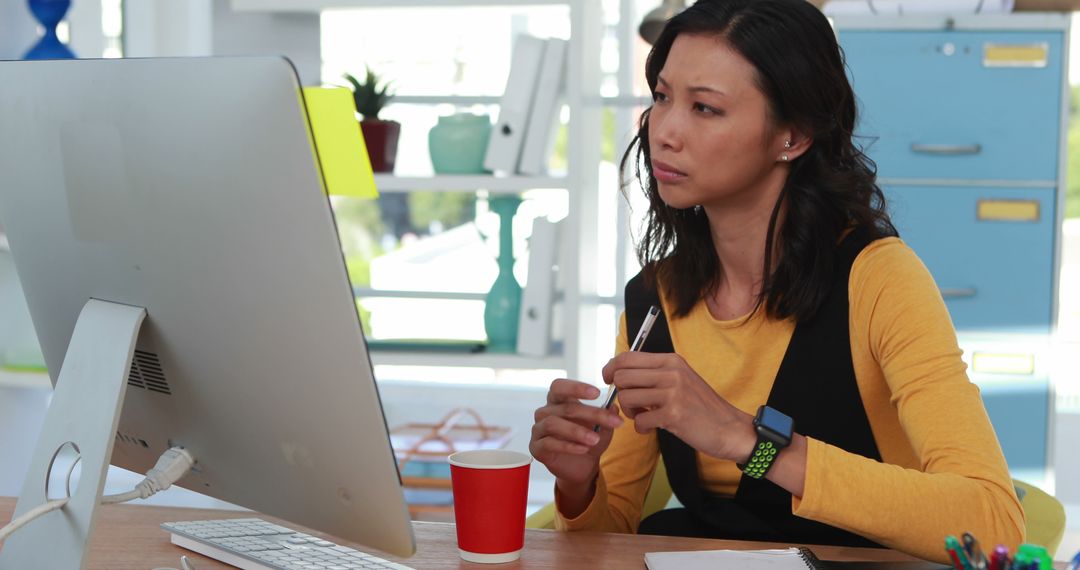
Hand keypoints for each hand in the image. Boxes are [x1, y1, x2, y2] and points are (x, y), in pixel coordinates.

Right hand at [529, 379, 623, 487]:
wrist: (583, 467)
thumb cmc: (590, 441)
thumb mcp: (604, 428)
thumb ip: (607, 417)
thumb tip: (614, 407)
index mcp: (558, 401)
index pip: (559, 386)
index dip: (576, 387)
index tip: (597, 393)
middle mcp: (545, 412)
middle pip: (564, 407)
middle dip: (591, 414)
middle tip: (612, 421)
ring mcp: (538, 429)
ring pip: (553, 423)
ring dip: (577, 431)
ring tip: (595, 439)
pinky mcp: (537, 448)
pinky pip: (549, 443)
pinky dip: (568, 445)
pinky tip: (584, 449)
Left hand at [602, 351, 756, 462]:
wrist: (729, 428)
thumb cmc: (700, 406)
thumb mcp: (680, 379)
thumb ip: (654, 373)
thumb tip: (619, 373)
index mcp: (671, 360)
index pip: (627, 357)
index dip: (611, 369)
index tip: (609, 380)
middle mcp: (671, 372)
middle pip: (621, 376)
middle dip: (620, 393)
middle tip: (634, 405)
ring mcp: (672, 393)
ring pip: (626, 398)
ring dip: (630, 412)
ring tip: (644, 416)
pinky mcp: (673, 414)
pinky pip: (639, 421)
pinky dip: (641, 428)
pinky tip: (652, 428)